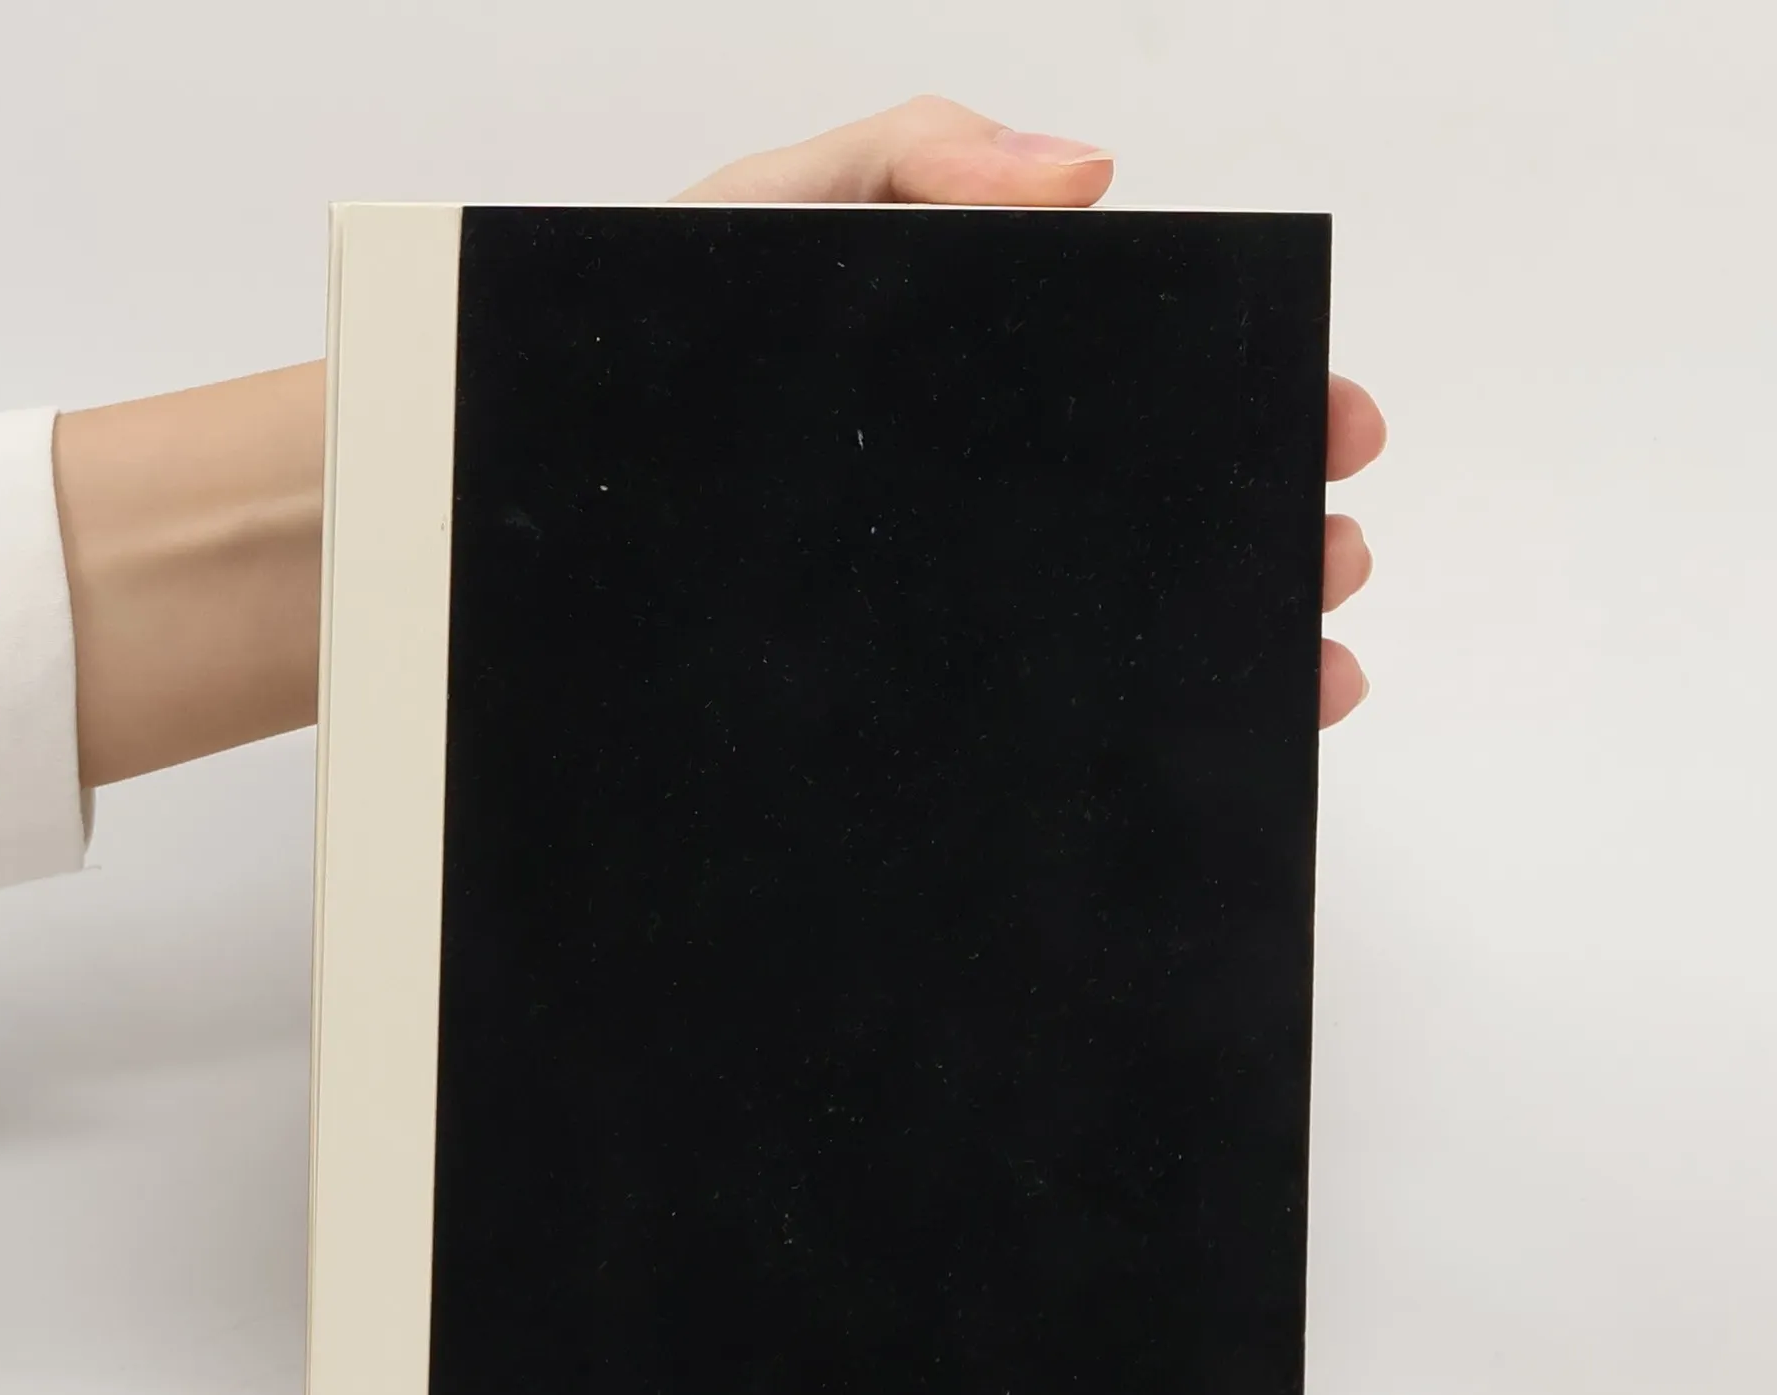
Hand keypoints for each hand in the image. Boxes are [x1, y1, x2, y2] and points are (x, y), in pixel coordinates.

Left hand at [678, 95, 1384, 728]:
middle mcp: (987, 509)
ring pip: (1130, 634)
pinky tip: (1204, 750)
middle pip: (1171, 519)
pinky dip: (1135, 742)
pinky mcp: (909, 702)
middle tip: (1330, 548)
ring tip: (1307, 664)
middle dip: (1277, 534)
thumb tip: (1092, 173)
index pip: (1159, 396)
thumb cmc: (645, 356)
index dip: (1262, 405)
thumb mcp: (777, 218)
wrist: (538, 504)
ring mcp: (954, 613)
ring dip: (1240, 647)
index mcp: (988, 387)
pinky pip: (1037, 726)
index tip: (1336, 428)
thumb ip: (919, 164)